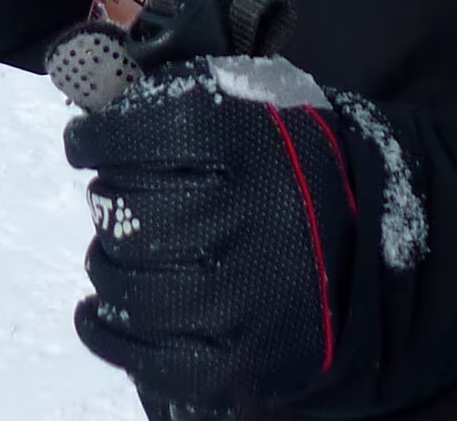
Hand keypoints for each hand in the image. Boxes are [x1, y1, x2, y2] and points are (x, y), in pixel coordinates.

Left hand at [65, 55, 387, 416]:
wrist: (369, 249)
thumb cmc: (295, 160)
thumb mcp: (253, 98)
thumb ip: (184, 89)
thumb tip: (103, 94)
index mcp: (244, 140)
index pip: (131, 133)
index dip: (97, 136)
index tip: (87, 138)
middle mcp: (238, 218)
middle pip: (123, 208)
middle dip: (111, 196)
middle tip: (121, 193)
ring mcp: (234, 301)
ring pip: (123, 279)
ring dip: (111, 257)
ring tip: (126, 245)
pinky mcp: (232, 367)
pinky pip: (140, 353)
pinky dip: (108, 329)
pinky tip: (101, 309)